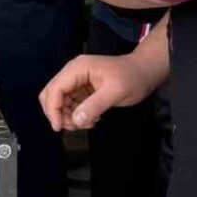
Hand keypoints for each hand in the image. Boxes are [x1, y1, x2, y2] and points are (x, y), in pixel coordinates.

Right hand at [39, 54, 163, 130]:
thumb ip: (95, 106)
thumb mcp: (116, 92)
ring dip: (68, 116)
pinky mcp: (82, 89)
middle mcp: (73, 73)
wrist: (145, 72)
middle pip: (51, 94)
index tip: (59, 127)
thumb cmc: (133, 77)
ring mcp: (77, 81)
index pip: (55, 89)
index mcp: (78, 68)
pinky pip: (70, 104)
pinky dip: (76, 114)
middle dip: (58, 113)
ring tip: (87, 123)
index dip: (53, 109)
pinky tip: (91, 119)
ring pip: (59, 101)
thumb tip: (76, 120)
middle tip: (73, 127)